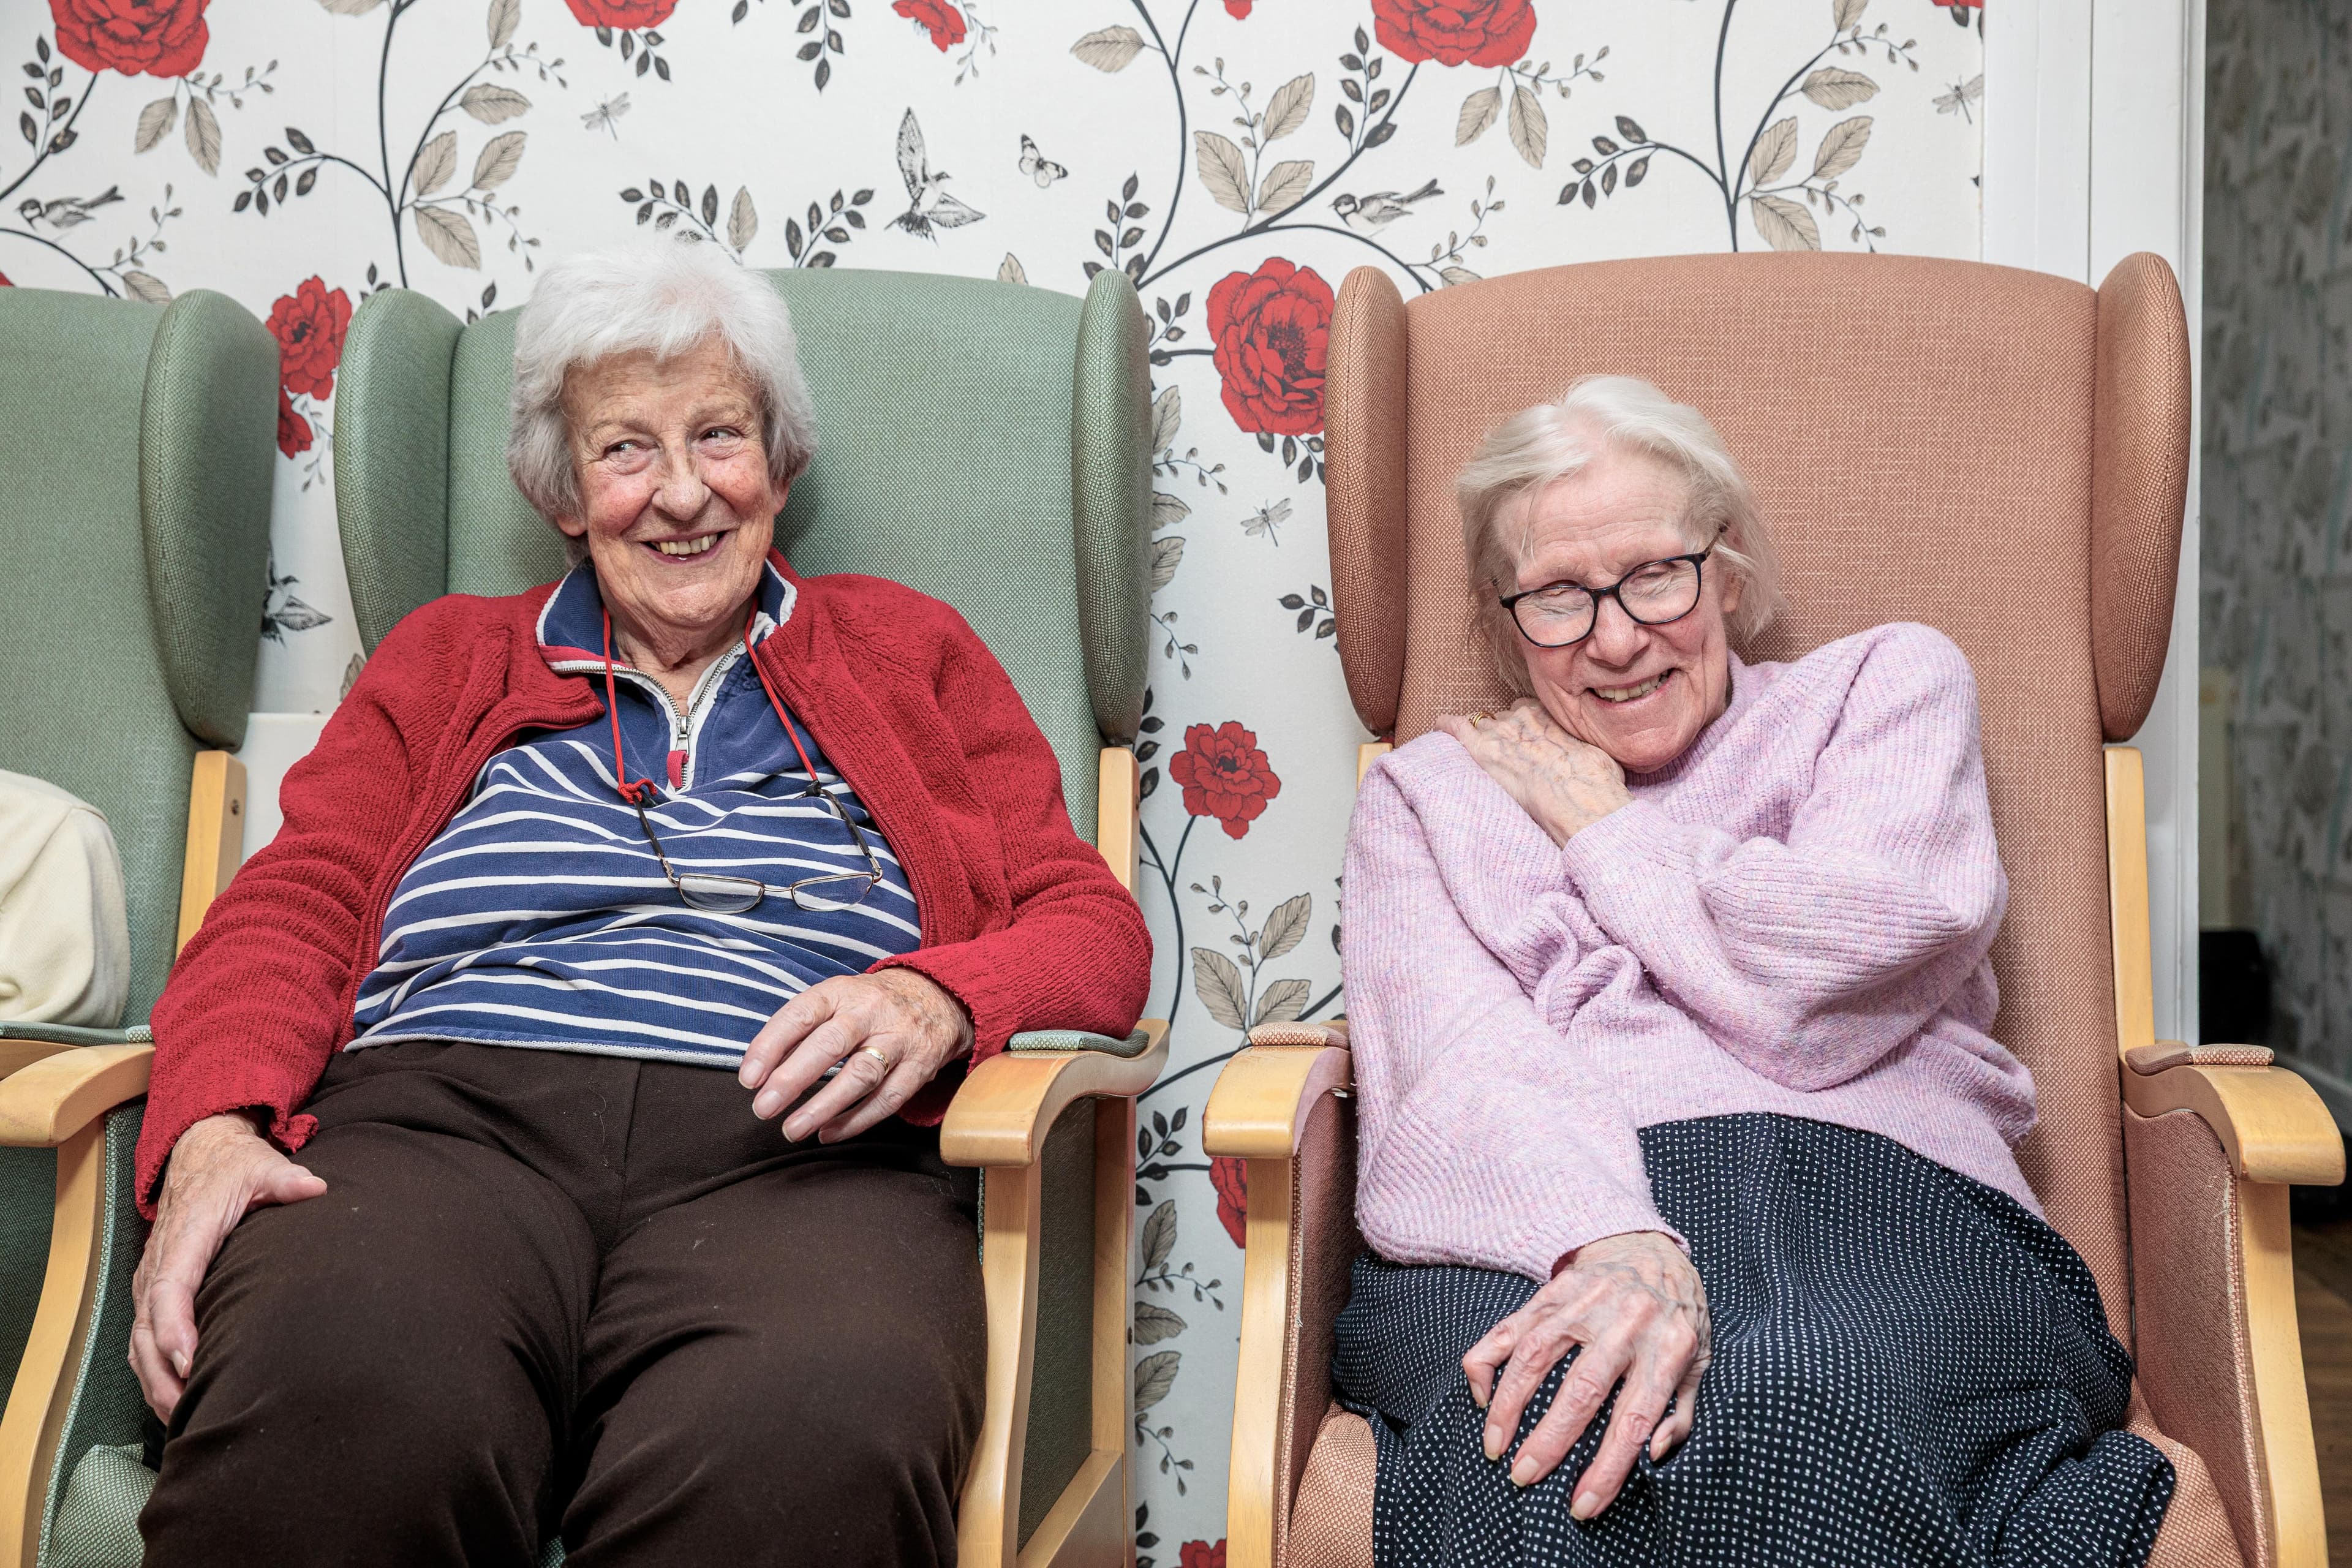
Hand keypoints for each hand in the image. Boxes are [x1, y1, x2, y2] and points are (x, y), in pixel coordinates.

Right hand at [131, 1112, 327, 1420]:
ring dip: (155, 1382)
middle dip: (163, 1374)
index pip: (170, 1288)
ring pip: (139, 1342)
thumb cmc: (234, 1167)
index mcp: (184, 1237)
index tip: (190, 1362)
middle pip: (146, 1329)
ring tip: (183, 1419)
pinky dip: (153, 1372)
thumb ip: (285, 1180)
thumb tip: (315, 1188)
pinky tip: (176, 1399)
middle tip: (189, 1411)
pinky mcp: (154, 1291)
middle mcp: (159, 1263)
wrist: (201, 1155)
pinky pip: (143, 1339)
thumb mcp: (261, 1166)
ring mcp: (151, 1280)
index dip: (175, 1328)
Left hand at [738, 968, 973, 1141]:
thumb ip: (800, 1029)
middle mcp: (871, 1012)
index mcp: (842, 992)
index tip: (749, 1078)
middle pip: (831, 1044)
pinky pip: (887, 1098)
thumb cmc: (870, 1005)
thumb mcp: (836, 999)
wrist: (938, 996)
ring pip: (861, 1075)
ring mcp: (899, 1039)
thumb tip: (759, 1070)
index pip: (801, 1014)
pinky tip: (828, 1133)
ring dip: (823, 1106)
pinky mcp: (920, 1066)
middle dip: (793, 1078)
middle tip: (763, 1108)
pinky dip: (855, 1120)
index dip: (771, 1046)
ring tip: (792, 1129)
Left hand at [1434, 699, 1630, 846]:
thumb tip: (1592, 759)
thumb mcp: (1598, 756)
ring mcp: (1501, 732)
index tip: (1525, 739)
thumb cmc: (1595, 781)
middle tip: (1509, 755)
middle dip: (1503, 732)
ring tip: (1480, 752)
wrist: (1578, 796)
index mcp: (1550, 717)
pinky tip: (1440, 726)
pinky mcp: (1482, 751)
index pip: (1527, 710)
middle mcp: (1523, 718)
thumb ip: (1585, 751)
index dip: (1524, 725)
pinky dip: (1446, 726)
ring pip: (1481, 724)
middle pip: (1503, 717)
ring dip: (1479, 736)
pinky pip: (1456, 728)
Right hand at [1462, 1231, 1709, 1517]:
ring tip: (1495, 1445)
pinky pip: (1510, 1325)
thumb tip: (1652, 1453)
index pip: (1633, 1420)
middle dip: (1549, 1440)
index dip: (1607, 1468)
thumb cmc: (1677, 1318)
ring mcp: (1584, 1302)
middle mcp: (1625, 1323)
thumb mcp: (1700, 1364)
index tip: (1582, 1505)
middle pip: (1581, 1390)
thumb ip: (1681, 1413)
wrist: (1651, 1247)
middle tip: (1524, 1477)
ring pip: (1536, 1355)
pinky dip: (1488, 1360)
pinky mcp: (1553, 1290)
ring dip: (1509, 1404)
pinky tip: (1482, 1394)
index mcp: (1667, 1348)